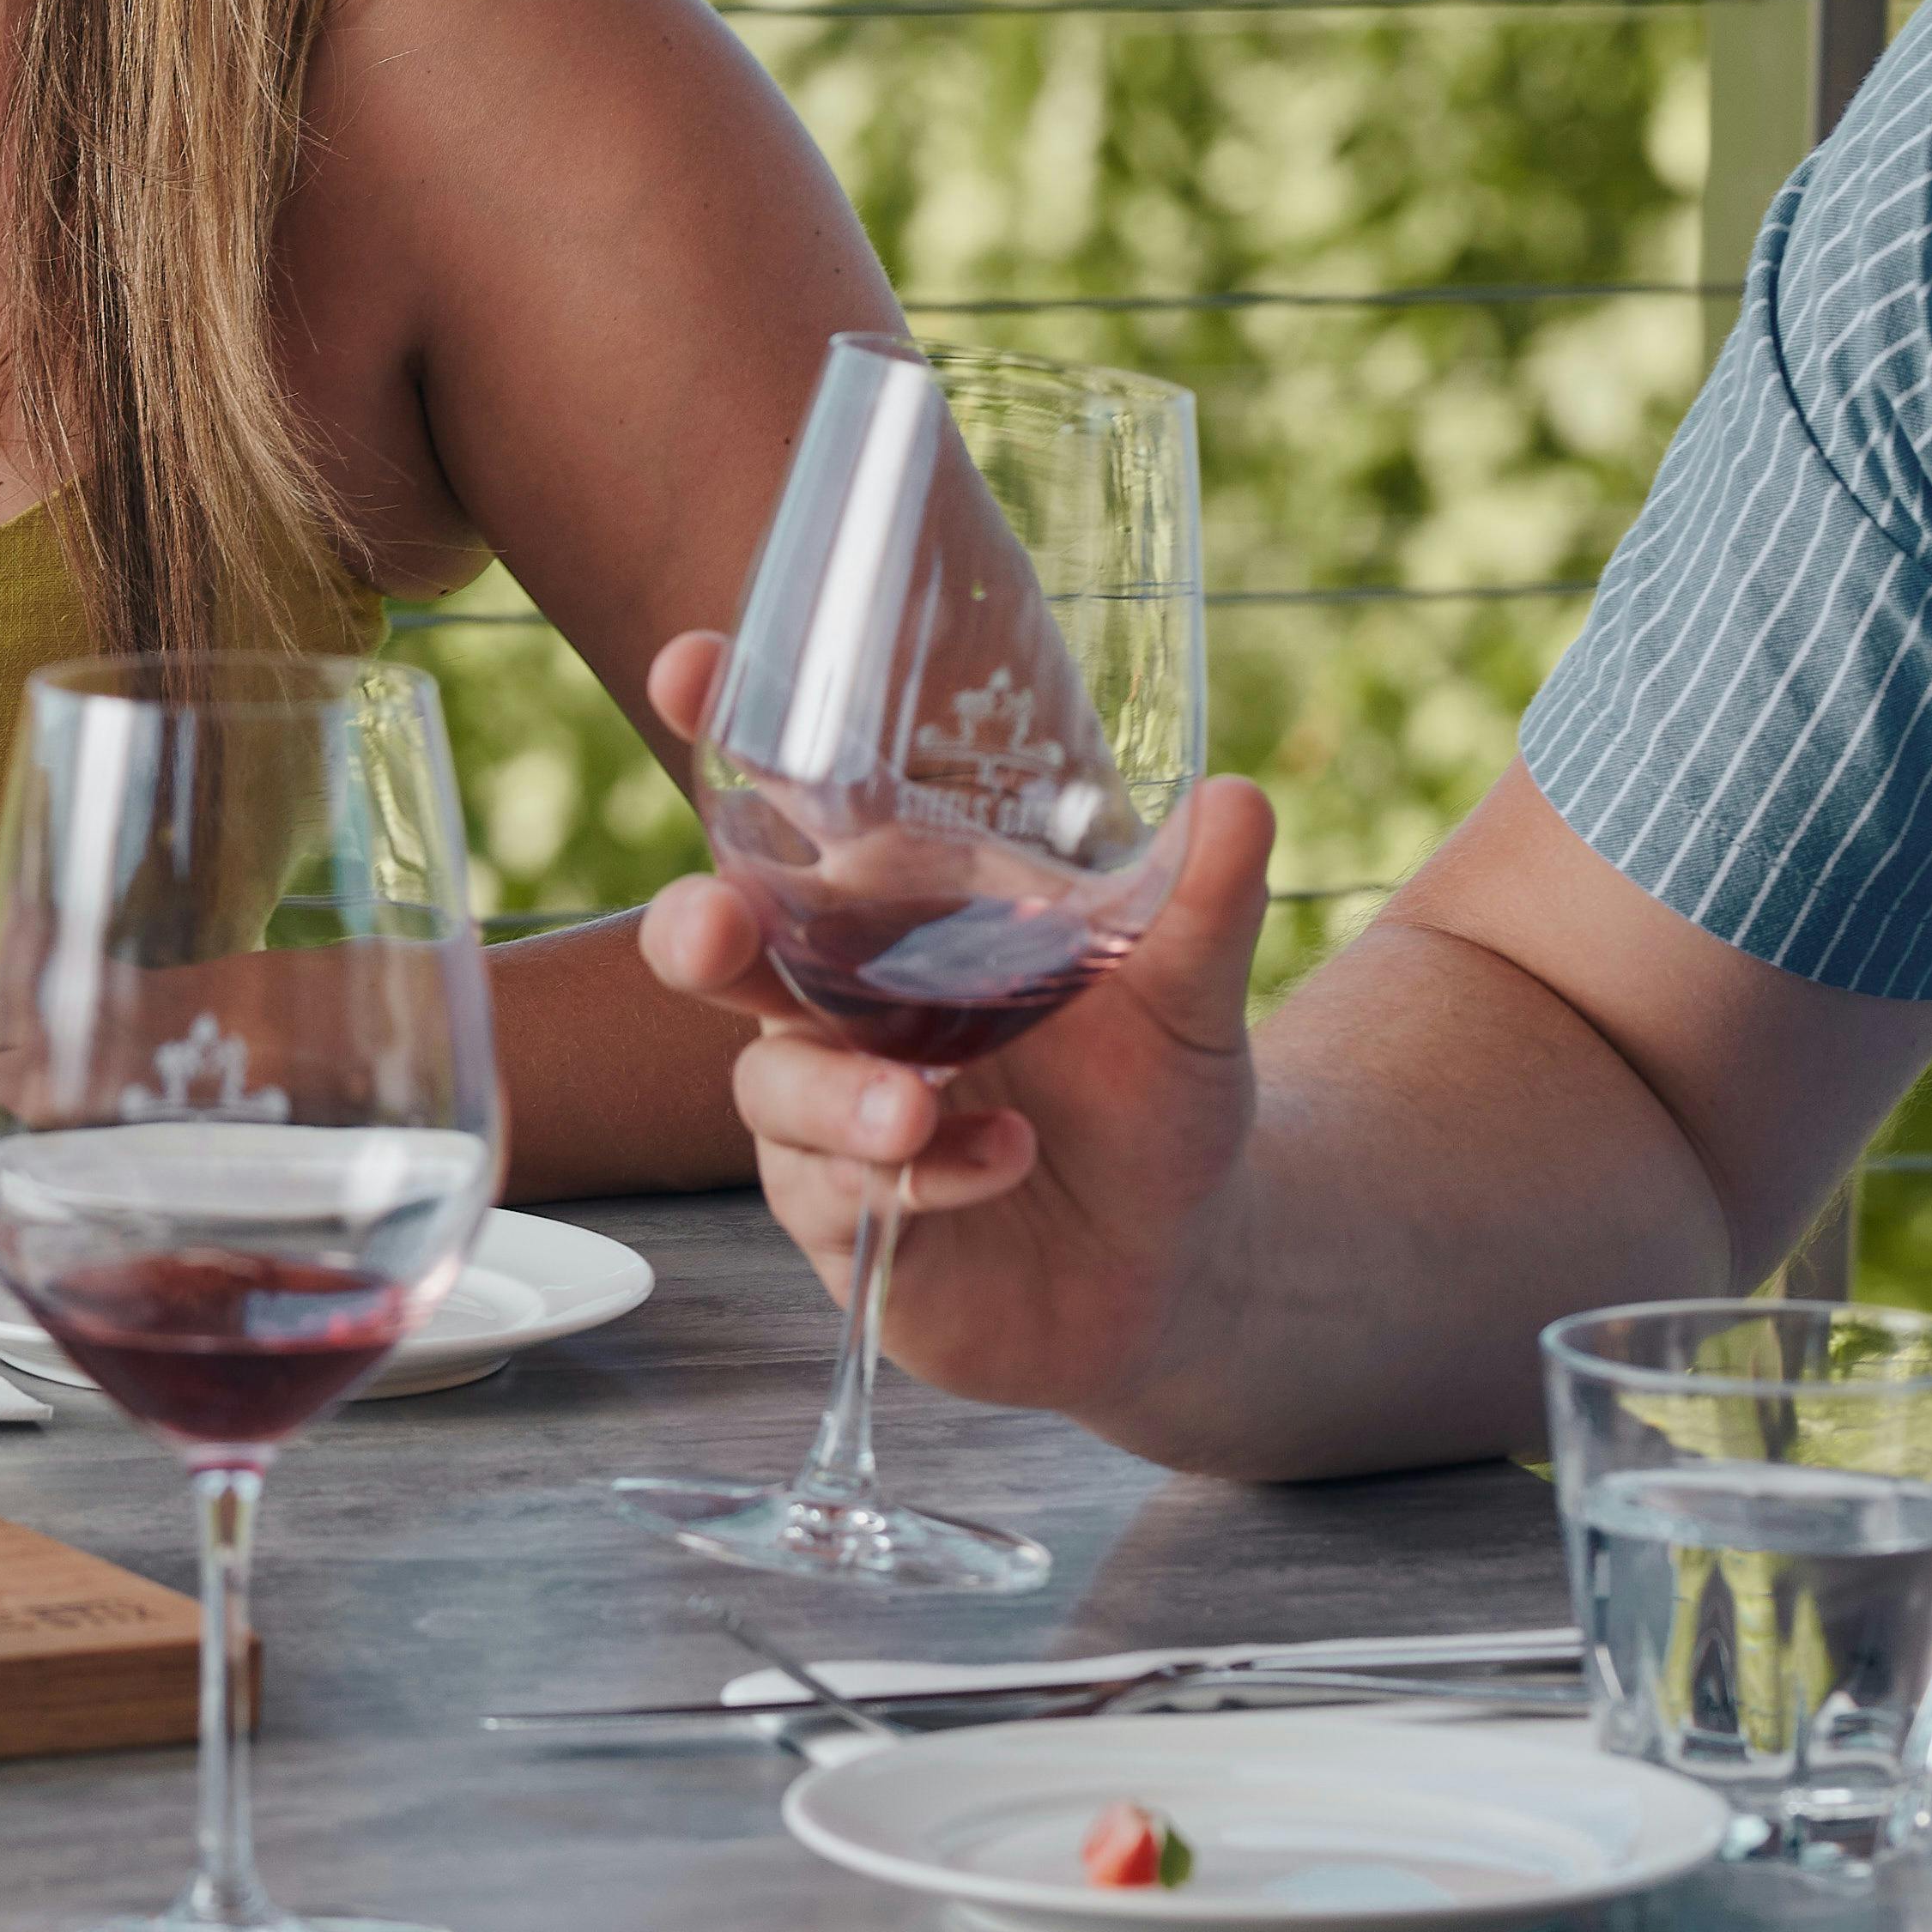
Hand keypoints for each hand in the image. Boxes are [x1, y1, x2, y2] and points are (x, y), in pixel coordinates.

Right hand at [631, 620, 1277, 1427]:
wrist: (1181, 1264)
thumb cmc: (1155, 1098)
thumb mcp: (1189, 998)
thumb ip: (1203, 905)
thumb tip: (1241, 796)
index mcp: (897, 908)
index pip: (789, 804)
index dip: (724, 730)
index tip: (691, 668)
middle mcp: (837, 999)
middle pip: (717, 941)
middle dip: (696, 928)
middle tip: (716, 925)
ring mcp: (826, 1111)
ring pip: (773, 1085)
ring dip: (839, 1094)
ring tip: (917, 1111)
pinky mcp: (842, 1219)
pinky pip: (837, 1193)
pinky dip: (923, 1177)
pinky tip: (1006, 1166)